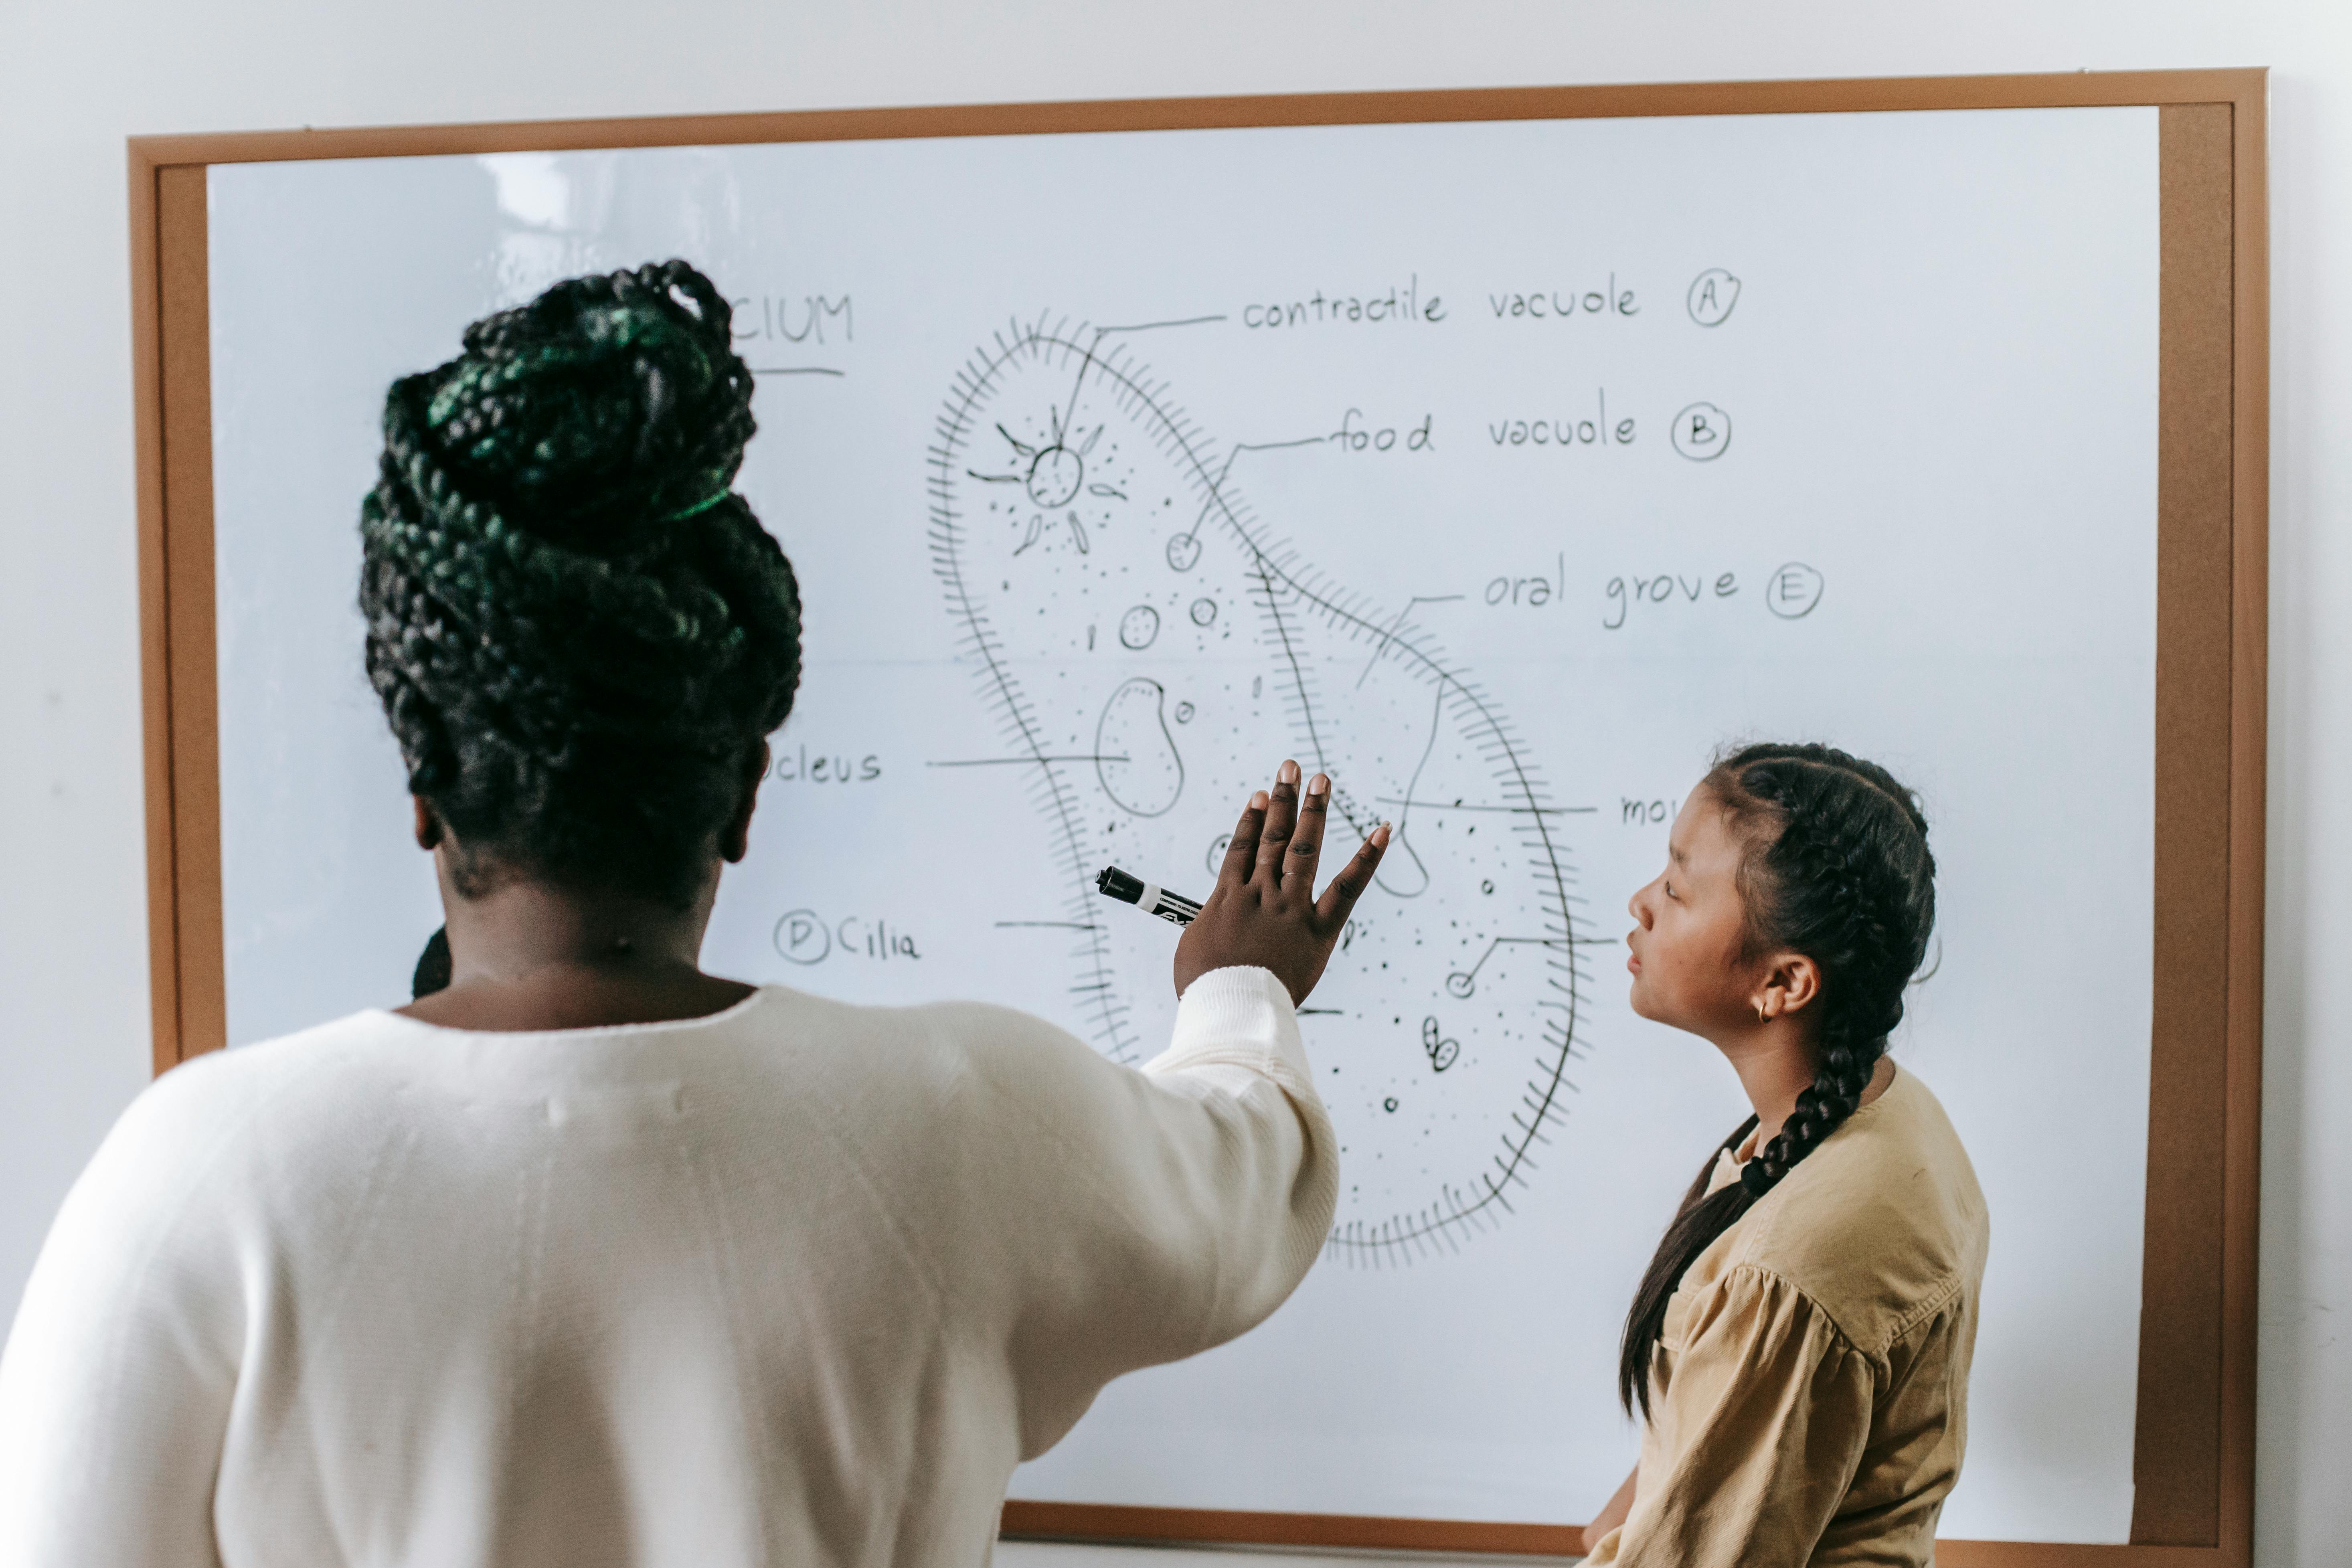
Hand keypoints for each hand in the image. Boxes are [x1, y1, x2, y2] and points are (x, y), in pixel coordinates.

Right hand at [1172, 760, 1390, 1004]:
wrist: (1231, 1008)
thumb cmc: (1208, 988)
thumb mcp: (1196, 948)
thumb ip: (1211, 925)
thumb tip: (1217, 922)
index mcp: (1229, 897)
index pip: (1242, 847)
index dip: (1252, 820)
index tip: (1260, 796)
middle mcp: (1261, 892)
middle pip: (1273, 837)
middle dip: (1283, 799)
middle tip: (1291, 767)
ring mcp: (1290, 907)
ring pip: (1303, 850)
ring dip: (1313, 811)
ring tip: (1321, 780)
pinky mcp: (1319, 928)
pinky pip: (1346, 888)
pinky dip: (1367, 858)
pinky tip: (1383, 831)